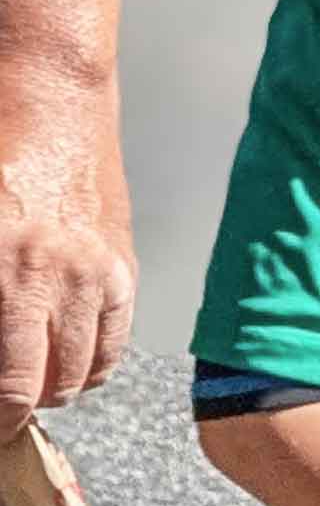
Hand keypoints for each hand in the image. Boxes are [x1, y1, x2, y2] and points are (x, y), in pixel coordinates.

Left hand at [0, 82, 135, 440]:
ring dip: (50, 390)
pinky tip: (64, 363)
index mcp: (4, 269)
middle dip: (14, 412)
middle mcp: (53, 278)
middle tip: (0, 414)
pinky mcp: (122, 264)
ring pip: (81, 373)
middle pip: (42, 388)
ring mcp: (96, 273)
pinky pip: (113, 342)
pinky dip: (89, 365)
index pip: (6, 383)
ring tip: (25, 386)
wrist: (49, 91)